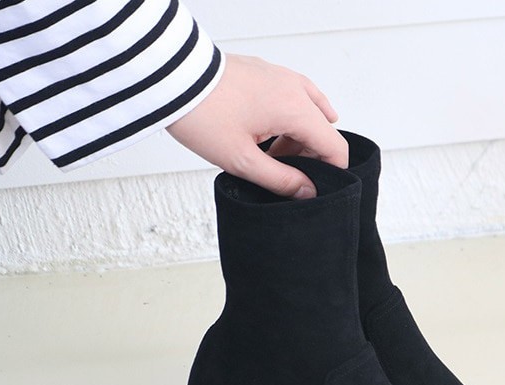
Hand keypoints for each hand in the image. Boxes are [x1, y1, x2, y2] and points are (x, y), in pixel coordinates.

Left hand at [166, 53, 347, 198]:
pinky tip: (271, 129)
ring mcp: (281, 76)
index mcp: (295, 108)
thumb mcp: (241, 159)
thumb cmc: (201, 115)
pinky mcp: (266, 71)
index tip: (313, 188)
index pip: (334, 146)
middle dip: (309, 156)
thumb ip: (280, 180)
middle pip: (323, 130)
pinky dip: (288, 116)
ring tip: (265, 153)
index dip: (331, 172)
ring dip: (296, 137)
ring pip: (309, 112)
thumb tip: (308, 192)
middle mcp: (295, 87)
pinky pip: (292, 96)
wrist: (170, 78)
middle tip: (278, 172)